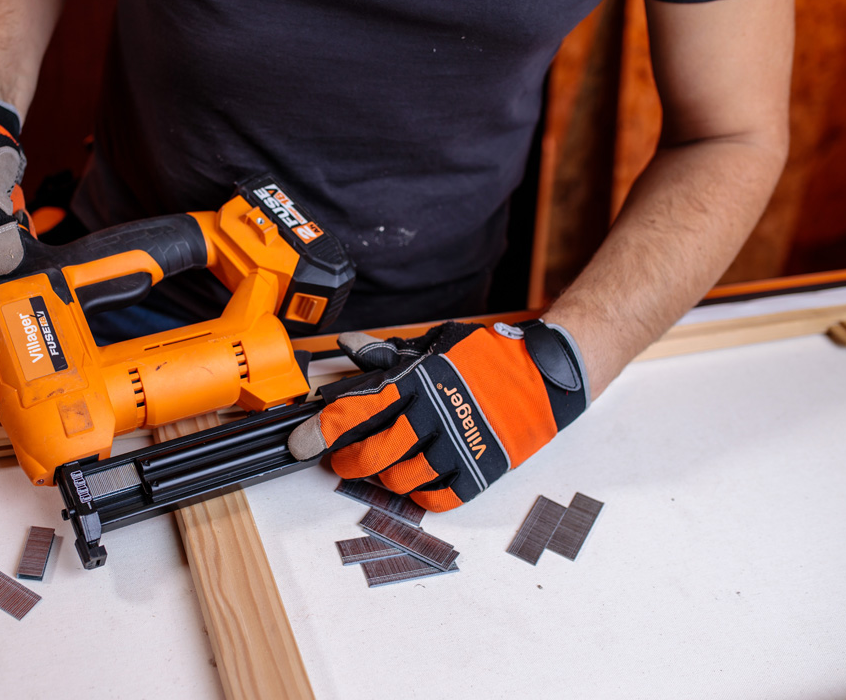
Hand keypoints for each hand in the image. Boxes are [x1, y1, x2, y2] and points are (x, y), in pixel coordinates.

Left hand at [288, 320, 588, 511]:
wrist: (545, 376)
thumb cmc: (488, 358)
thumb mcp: (436, 345)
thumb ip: (390, 354)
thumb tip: (350, 347)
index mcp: (418, 382)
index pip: (357, 410)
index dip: (322, 430)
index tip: (300, 444)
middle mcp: (433, 418)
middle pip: (372, 455)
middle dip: (346, 462)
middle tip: (339, 459)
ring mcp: (456, 449)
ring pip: (399, 481)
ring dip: (380, 478)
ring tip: (378, 467)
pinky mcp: (478, 474)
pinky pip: (434, 500)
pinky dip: (416, 495)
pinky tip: (413, 481)